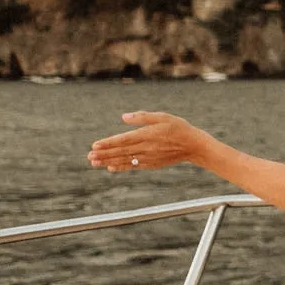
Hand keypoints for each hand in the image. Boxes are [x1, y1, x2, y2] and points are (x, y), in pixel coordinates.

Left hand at [87, 111, 209, 172]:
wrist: (194, 146)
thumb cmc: (179, 128)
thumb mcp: (162, 117)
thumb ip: (142, 117)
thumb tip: (123, 117)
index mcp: (147, 135)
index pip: (123, 140)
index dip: (108, 143)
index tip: (95, 145)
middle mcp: (146, 148)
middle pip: (121, 151)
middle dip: (104, 154)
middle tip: (89, 156)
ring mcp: (148, 158)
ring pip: (125, 160)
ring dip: (108, 161)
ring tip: (94, 162)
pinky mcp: (152, 163)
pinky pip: (134, 166)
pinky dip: (122, 167)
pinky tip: (111, 167)